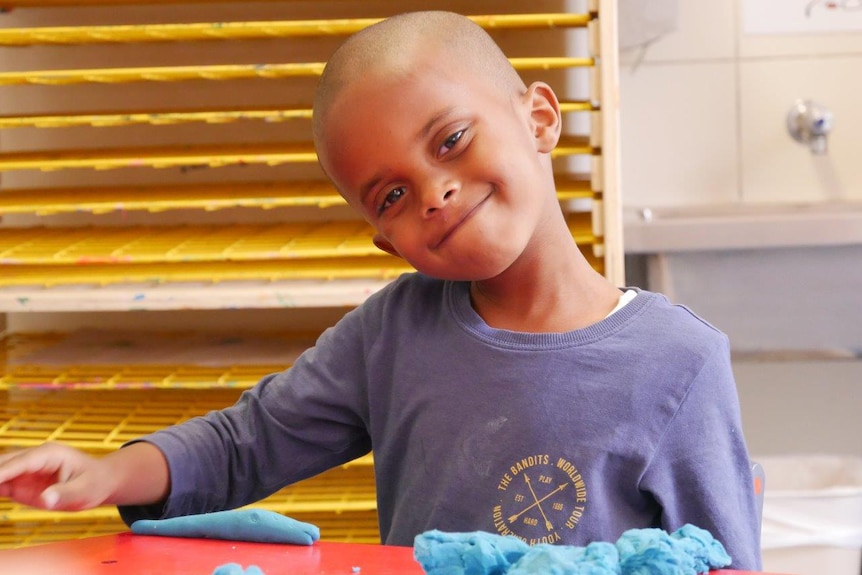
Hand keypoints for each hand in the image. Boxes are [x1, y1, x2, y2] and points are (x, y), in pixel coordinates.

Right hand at [0, 442, 114, 510]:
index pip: (20, 463)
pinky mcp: (20, 482)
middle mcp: (33, 458)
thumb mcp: (86, 490)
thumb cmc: (95, 482)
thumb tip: (46, 499)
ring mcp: (25, 470)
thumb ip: (65, 494)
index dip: (2, 472)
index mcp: (49, 454)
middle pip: (2, 463)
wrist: (100, 481)